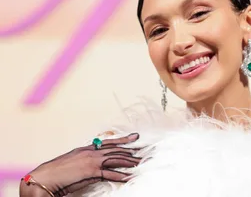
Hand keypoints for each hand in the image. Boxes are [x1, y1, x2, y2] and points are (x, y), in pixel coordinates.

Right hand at [20, 133, 140, 196]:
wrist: (44, 176)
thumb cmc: (55, 172)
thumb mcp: (72, 162)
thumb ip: (84, 161)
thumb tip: (92, 164)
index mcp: (87, 149)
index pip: (109, 142)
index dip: (123, 140)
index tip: (135, 136)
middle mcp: (91, 152)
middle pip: (116, 150)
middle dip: (131, 151)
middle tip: (143, 151)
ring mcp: (92, 161)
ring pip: (116, 159)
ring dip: (130, 162)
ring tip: (141, 163)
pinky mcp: (91, 172)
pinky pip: (110, 174)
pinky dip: (121, 176)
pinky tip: (129, 177)